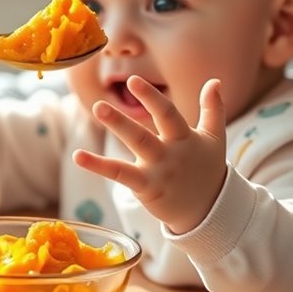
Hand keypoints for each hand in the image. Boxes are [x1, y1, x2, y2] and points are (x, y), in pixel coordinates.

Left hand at [73, 76, 227, 234]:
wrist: (209, 210)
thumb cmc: (207, 169)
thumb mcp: (214, 138)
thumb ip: (213, 109)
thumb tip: (214, 81)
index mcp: (184, 139)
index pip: (167, 114)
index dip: (150, 98)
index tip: (133, 81)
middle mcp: (170, 154)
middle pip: (143, 136)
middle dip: (121, 121)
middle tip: (99, 104)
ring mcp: (158, 172)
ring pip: (133, 151)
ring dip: (113, 135)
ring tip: (93, 114)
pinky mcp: (147, 188)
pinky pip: (120, 175)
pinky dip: (98, 166)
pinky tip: (78, 155)